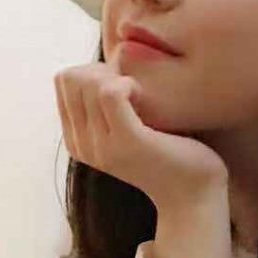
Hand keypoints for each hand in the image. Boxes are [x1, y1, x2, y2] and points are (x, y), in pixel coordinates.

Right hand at [54, 63, 227, 210]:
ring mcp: (102, 145)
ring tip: (140, 94)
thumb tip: (108, 63)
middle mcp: (82, 145)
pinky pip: (110, 92)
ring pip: (88, 82)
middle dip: (102, 68)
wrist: (193, 194)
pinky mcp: (127, 142)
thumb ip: (109, 105)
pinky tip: (144, 97)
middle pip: (71, 77)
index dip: (94, 69)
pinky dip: (129, 83)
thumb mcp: (129, 126)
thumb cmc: (169, 152)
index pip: (64, 80)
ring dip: (117, 75)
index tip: (122, 84)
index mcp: (77, 140)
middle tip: (133, 86)